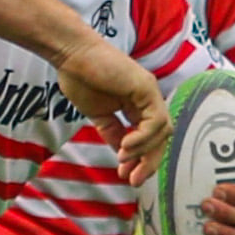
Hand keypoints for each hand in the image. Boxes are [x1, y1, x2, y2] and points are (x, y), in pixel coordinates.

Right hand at [55, 39, 170, 185]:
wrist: (71, 54)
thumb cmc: (80, 77)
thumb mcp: (98, 115)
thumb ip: (112, 132)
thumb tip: (122, 154)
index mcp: (137, 105)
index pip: (150, 137)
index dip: (142, 159)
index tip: (126, 175)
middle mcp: (148, 99)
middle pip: (161, 137)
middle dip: (149, 162)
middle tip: (134, 180)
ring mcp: (149, 92)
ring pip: (162, 131)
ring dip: (144, 152)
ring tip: (124, 161)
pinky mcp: (146, 88)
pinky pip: (155, 120)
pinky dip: (143, 137)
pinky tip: (125, 146)